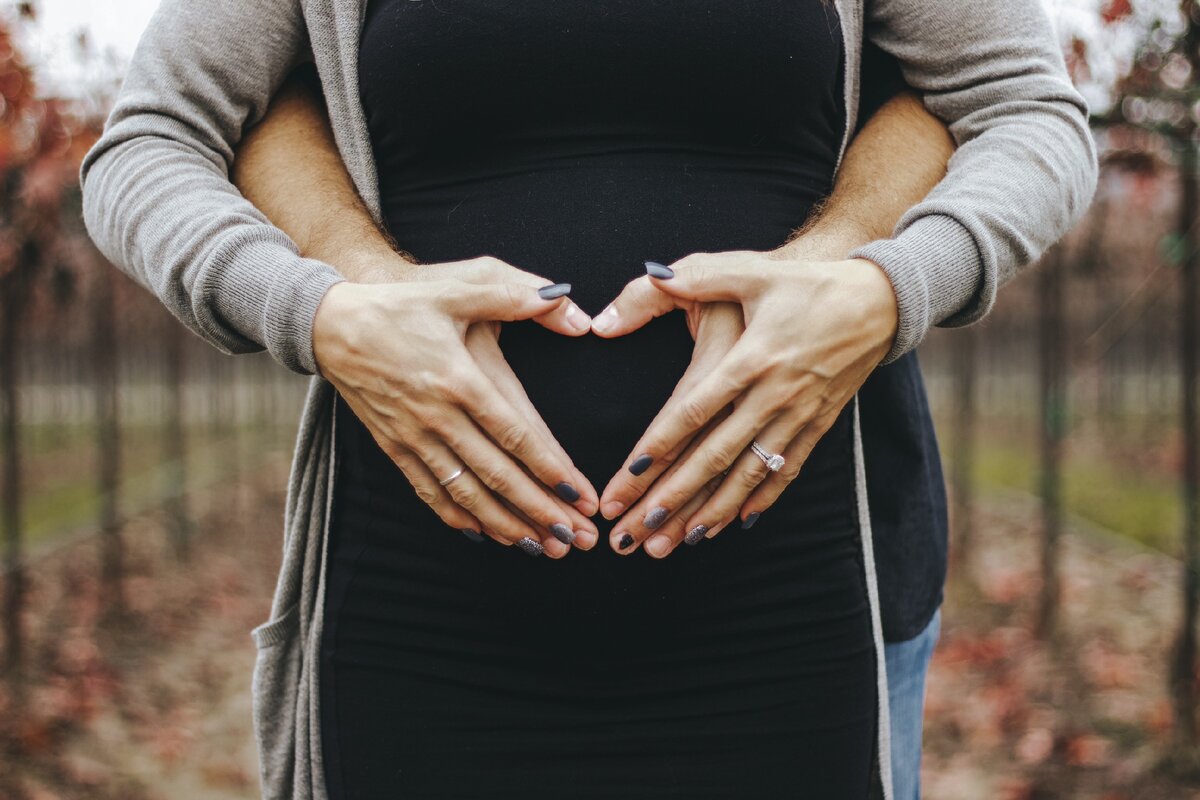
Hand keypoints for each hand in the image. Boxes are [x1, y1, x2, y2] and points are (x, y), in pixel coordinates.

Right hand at [312, 255, 599, 557]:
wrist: (330, 323)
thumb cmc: (402, 303)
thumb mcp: (460, 286)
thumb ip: (518, 295)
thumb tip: (571, 310)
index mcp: (459, 379)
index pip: (515, 435)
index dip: (551, 470)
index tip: (581, 497)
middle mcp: (437, 416)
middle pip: (497, 475)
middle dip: (540, 511)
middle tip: (576, 539)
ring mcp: (413, 436)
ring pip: (466, 493)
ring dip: (506, 524)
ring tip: (541, 547)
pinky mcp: (393, 447)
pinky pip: (430, 492)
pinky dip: (459, 518)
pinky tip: (485, 535)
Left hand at [593, 250, 897, 555]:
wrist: (883, 298)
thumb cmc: (807, 281)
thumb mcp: (748, 269)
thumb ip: (690, 278)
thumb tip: (641, 285)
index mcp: (752, 357)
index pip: (693, 412)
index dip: (657, 447)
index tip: (627, 478)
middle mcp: (774, 394)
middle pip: (714, 456)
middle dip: (672, 498)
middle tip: (635, 533)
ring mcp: (799, 414)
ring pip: (748, 474)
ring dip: (710, 512)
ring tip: (675, 542)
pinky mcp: (820, 424)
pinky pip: (785, 471)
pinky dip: (759, 499)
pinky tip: (735, 523)